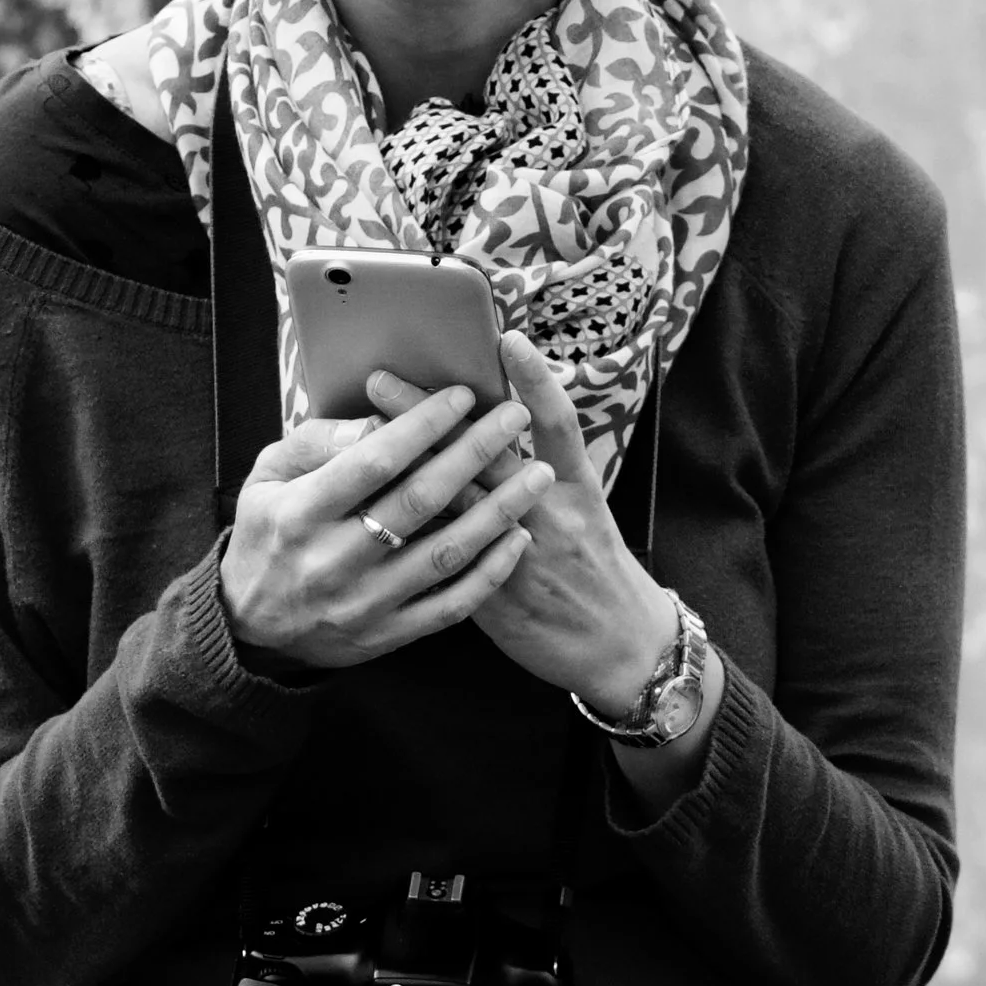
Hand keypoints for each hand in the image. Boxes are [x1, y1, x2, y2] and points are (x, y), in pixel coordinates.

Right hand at [219, 382, 553, 671]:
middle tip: (514, 417)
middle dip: (475, 452)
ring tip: (538, 475)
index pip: (374, 461)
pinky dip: (490, 574)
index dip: (423, 425)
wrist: (248, 627)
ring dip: (499, 511)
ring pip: (446, 552)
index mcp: (302, 512)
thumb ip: (316, 444)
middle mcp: (334, 560)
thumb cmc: (266, 534)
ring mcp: (365, 602)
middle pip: (420, 500)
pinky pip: (451, 606)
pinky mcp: (388, 635)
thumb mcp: (266, 477)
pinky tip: (518, 540)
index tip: (462, 396)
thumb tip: (377, 420)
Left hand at [370, 332, 675, 712]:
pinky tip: (371, 510)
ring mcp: (521, 554)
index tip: (505, 339)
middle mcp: (550, 513)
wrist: (623, 647)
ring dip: (405, 464)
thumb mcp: (589, 510)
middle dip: (430, 414)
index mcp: (577, 487)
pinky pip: (445, 557)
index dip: (534, 379)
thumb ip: (544, 471)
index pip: (556, 422)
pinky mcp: (495, 596)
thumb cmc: (601, 570)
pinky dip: (412, 531)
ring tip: (362, 432)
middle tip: (381, 378)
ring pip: (456, 501)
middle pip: (485, 451)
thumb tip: (496, 424)